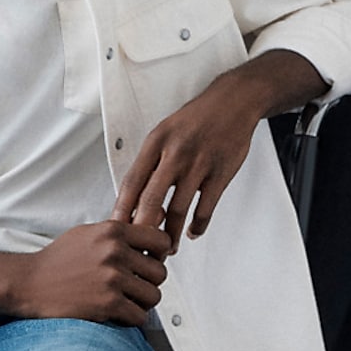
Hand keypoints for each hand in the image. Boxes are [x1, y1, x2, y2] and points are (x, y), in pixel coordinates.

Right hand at [9, 220, 170, 325]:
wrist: (28, 283)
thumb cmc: (57, 260)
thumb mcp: (87, 233)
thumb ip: (119, 231)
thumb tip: (159, 217)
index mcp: (112, 231)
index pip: (160, 240)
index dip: (159, 255)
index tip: (149, 263)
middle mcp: (114, 252)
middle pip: (160, 272)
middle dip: (149, 283)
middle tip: (134, 287)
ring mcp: (111, 278)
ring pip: (153, 296)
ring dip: (142, 303)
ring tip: (127, 302)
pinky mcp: (107, 304)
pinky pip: (139, 316)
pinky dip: (131, 319)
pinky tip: (118, 314)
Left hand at [111, 75, 262, 249]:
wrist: (233, 102)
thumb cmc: (195, 120)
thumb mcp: (164, 133)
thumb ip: (149, 163)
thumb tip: (132, 198)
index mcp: (155, 143)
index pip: (131, 183)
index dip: (122, 210)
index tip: (117, 230)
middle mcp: (175, 153)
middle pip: (151, 200)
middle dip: (143, 230)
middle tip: (140, 248)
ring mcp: (199, 164)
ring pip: (179, 210)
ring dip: (172, 235)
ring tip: (167, 247)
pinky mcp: (220, 173)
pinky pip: (205, 208)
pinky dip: (197, 226)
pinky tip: (192, 233)